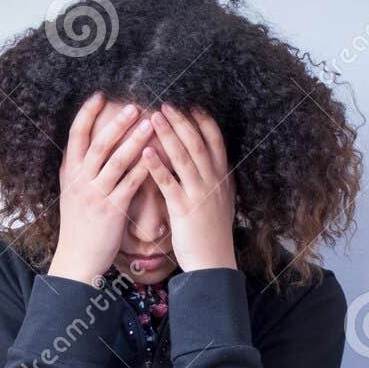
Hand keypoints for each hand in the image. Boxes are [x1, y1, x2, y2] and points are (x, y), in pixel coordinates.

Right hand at [47, 93, 155, 283]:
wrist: (77, 258)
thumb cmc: (78, 226)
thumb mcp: (70, 193)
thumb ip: (76, 169)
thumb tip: (80, 144)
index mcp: (70, 173)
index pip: (76, 135)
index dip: (86, 114)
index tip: (99, 95)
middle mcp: (80, 180)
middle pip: (99, 144)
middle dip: (116, 122)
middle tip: (133, 104)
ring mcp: (96, 194)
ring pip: (116, 161)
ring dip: (134, 140)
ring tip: (150, 123)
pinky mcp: (111, 209)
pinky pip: (130, 183)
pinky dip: (143, 168)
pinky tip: (156, 156)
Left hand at [141, 105, 236, 272]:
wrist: (213, 263)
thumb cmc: (213, 235)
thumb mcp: (222, 202)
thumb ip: (217, 180)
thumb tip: (213, 162)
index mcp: (223, 178)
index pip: (216, 142)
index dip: (204, 122)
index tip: (191, 105)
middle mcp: (213, 182)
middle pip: (198, 144)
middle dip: (182, 121)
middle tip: (166, 103)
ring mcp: (199, 195)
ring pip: (184, 158)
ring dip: (168, 135)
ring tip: (153, 117)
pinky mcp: (184, 210)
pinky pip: (169, 183)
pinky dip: (157, 166)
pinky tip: (145, 153)